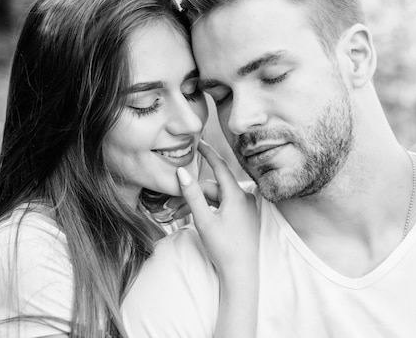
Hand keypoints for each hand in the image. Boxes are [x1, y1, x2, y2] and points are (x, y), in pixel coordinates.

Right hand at [176, 140, 258, 274]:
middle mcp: (244, 198)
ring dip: (197, 203)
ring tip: (176, 215)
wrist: (241, 273)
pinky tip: (192, 217)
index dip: (207, 152)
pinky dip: (207, 209)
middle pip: (212, 188)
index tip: (198, 141)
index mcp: (237, 196)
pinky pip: (222, 206)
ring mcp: (244, 208)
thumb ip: (192, 195)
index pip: (220, 166)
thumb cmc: (224, 248)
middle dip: (191, 193)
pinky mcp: (243, 217)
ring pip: (215, 198)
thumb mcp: (203, 220)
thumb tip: (182, 173)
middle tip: (170, 205)